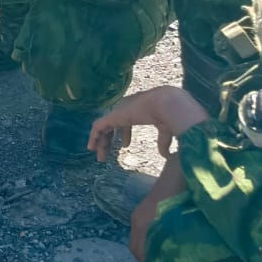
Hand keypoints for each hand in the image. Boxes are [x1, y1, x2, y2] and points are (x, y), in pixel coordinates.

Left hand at [89, 86, 209, 161]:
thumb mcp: (166, 130)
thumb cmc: (170, 116)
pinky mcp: (113, 116)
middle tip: (106, 155)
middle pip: (112, 125)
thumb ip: (163, 142)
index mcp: (137, 110)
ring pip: (104, 128)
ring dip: (100, 142)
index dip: (124, 134)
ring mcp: (118, 112)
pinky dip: (93, 137)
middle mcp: (125, 109)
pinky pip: (98, 127)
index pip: (125, 121)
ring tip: (100, 157)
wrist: (167, 104)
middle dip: (109, 140)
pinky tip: (91, 148)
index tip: (124, 145)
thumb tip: (166, 156)